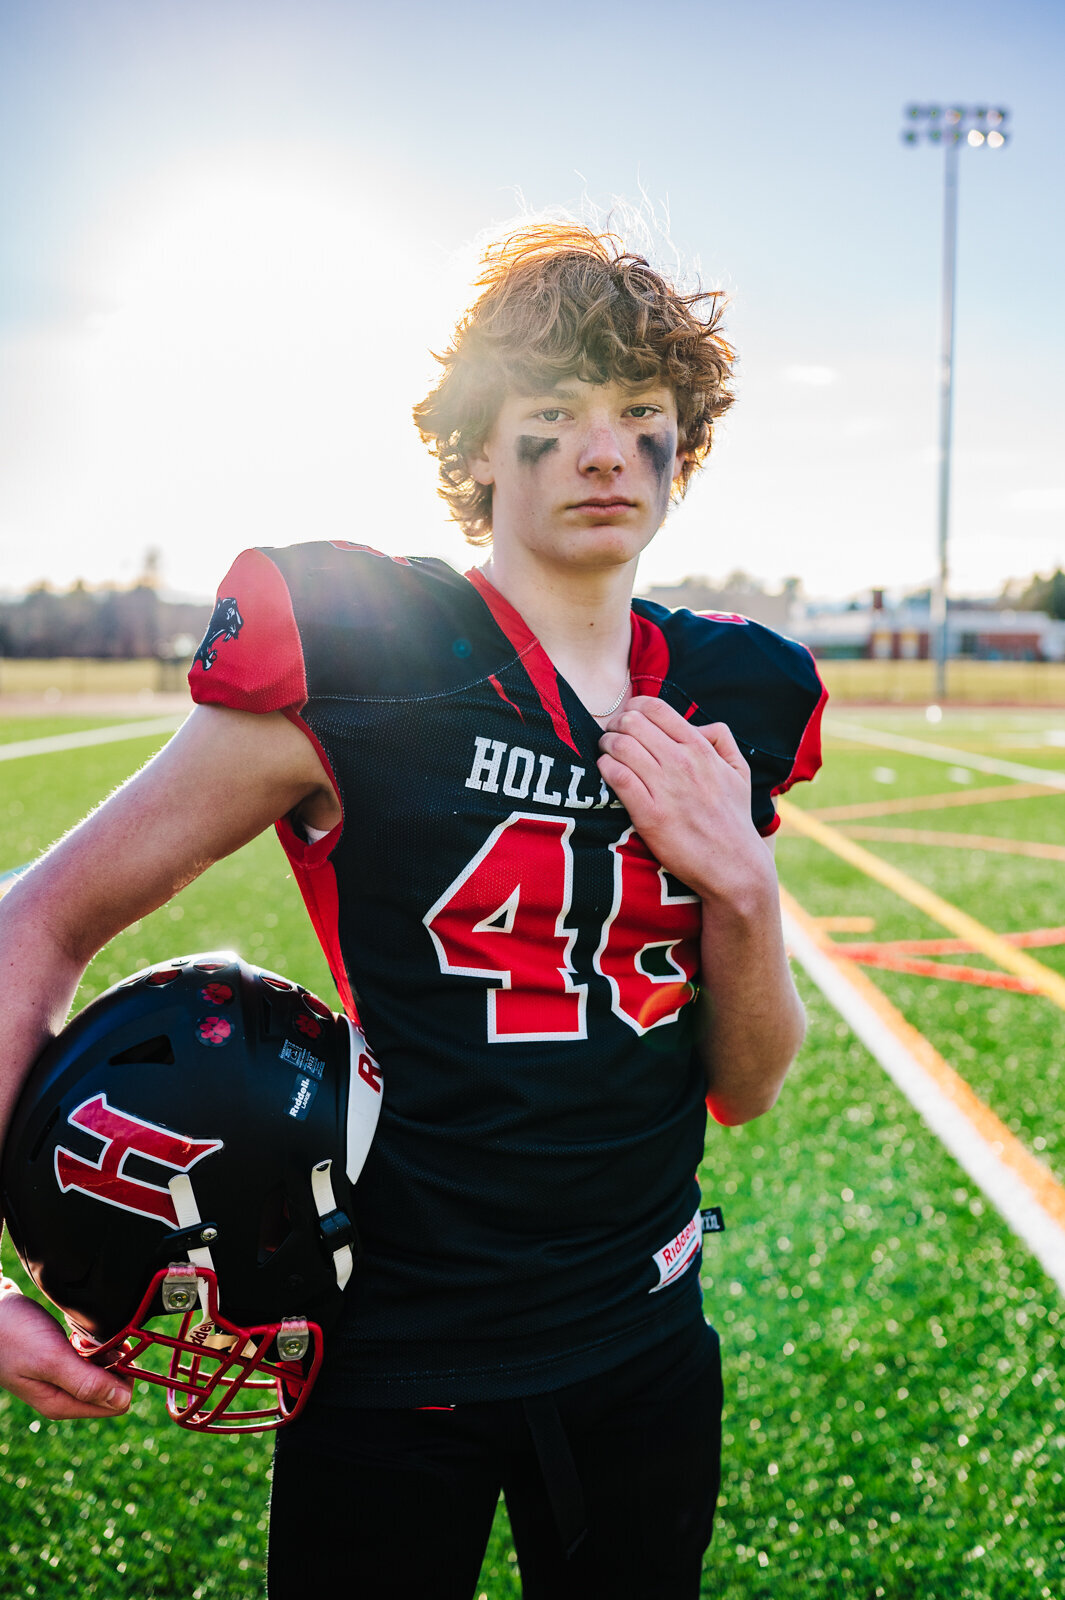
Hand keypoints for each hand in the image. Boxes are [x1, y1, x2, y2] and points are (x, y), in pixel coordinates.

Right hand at [0, 1280, 132, 1419]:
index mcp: (62, 1404)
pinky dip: (93, 1344)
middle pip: (111, 1387)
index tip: (116, 1353)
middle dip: (115, 1363)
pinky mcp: (59, 1361)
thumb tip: (123, 1401)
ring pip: (102, 1371)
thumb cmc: (13, 1335)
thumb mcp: (51, 1360)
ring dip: (104, 1351)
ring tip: (87, 1335)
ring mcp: (60, 1379)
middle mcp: (63, 1396)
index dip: (124, 1378)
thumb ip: (86, 1382)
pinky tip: (80, 1333)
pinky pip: (90, 1357)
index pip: (115, 1404)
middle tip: (100, 1340)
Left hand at [597, 698, 772, 904]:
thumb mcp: (740, 771)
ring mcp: (665, 788)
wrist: (734, 865)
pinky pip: (617, 777)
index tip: (627, 719)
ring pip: (620, 746)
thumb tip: (698, 725)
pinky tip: (607, 773)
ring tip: (606, 755)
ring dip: (606, 746)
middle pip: (632, 722)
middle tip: (612, 737)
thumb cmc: (734, 819)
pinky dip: (605, 769)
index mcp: (701, 748)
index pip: (655, 707)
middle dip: (615, 726)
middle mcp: (682, 762)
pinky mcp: (649, 815)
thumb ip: (722, 740)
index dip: (633, 707)